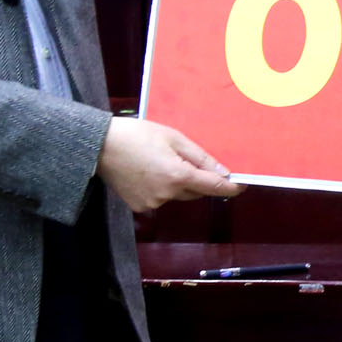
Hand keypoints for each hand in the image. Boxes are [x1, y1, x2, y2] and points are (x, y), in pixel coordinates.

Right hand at [97, 116, 237, 210]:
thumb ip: (200, 158)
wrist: (99, 146)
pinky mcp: (140, 207)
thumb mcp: (173, 138)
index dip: (230, 187)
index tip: (242, 185)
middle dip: (198, 179)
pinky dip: (161, 188)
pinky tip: (148, 172)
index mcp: (178, 176)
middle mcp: (167, 194)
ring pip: (178, 195)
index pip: (213, 187)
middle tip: (186, 160)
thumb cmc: (138, 135)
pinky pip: (161, 199)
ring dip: (178, 183)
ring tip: (160, 162)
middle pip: (196, 191)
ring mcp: (153, 203)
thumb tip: (223, 173)